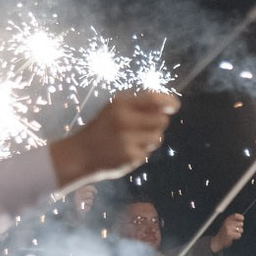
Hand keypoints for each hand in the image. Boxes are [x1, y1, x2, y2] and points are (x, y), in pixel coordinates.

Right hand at [49, 91, 178, 186]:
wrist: (81, 154)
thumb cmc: (103, 128)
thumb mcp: (115, 108)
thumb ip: (140, 104)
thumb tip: (172, 103)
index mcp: (120, 103)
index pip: (153, 99)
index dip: (168, 101)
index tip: (174, 105)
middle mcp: (123, 119)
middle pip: (161, 120)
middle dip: (158, 123)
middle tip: (143, 127)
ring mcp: (127, 139)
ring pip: (158, 137)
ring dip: (150, 139)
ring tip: (133, 139)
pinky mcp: (130, 156)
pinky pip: (148, 152)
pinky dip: (141, 152)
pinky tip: (126, 150)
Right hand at [208, 213, 245, 251]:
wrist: (218, 241)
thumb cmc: (224, 232)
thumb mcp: (227, 224)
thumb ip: (233, 221)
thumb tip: (242, 217)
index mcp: (227, 220)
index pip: (235, 215)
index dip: (240, 217)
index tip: (242, 219)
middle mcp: (227, 223)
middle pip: (241, 223)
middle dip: (240, 227)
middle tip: (235, 230)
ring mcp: (228, 229)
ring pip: (241, 230)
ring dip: (239, 233)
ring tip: (233, 234)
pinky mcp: (229, 234)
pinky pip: (239, 235)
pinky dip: (237, 237)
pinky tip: (233, 237)